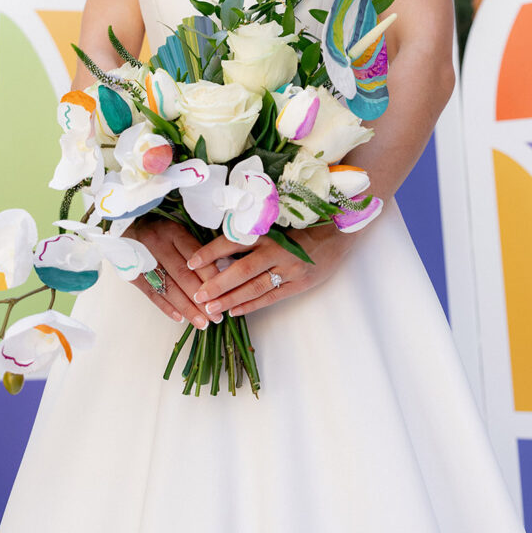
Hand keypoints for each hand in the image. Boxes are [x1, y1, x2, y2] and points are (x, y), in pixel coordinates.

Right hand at [125, 218, 222, 328]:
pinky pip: (151, 294)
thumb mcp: (177, 229)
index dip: (210, 277)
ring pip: (168, 288)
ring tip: (202, 323)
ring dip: (186, 308)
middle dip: (201, 299)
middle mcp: (158, 245)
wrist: (124, 225)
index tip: (223, 294)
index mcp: (173, 232)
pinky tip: (180, 318)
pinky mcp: (132, 273)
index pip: (195, 258)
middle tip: (216, 316)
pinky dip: (166, 307)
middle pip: (182, 275)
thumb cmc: (159, 230)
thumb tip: (221, 272)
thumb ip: (195, 249)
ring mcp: (143, 260)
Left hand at [187, 224, 353, 317]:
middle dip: (217, 284)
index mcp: (269, 231)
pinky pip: (272, 297)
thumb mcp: (279, 221)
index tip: (191, 262)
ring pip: (255, 287)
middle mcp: (277, 250)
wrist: (340, 230)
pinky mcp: (300, 283)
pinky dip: (252, 305)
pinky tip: (235, 312)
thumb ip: (255, 233)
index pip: (233, 242)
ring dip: (231, 299)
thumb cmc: (305, 222)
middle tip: (197, 295)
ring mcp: (290, 269)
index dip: (211, 252)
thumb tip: (223, 246)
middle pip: (241, 270)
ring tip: (211, 308)